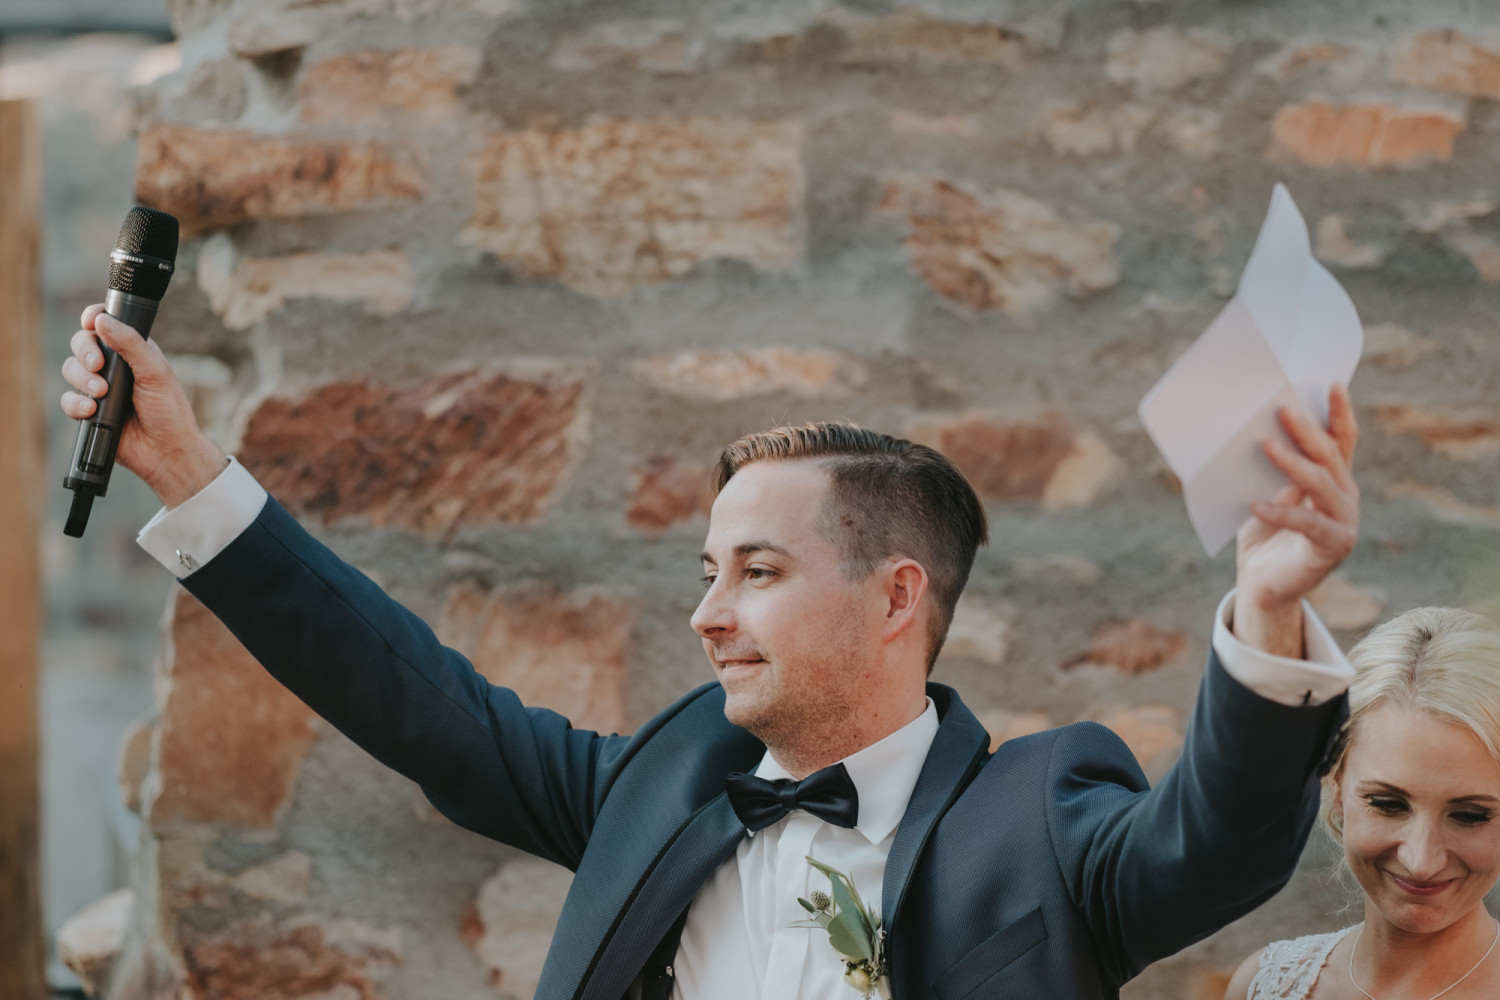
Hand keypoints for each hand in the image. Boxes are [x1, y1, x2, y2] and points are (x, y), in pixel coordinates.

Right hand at [60, 304, 226, 506]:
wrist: (166, 453)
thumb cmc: (170, 412)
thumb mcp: (156, 372)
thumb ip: (131, 344)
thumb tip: (102, 320)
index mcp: (133, 352)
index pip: (106, 325)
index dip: (93, 318)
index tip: (89, 322)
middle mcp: (114, 367)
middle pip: (81, 344)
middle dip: (84, 351)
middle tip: (98, 365)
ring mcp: (99, 389)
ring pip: (70, 370)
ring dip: (81, 379)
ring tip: (102, 392)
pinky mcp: (89, 412)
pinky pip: (68, 400)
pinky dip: (76, 403)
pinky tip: (91, 410)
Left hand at [1232, 384, 1358, 656]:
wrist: (1262, 584)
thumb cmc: (1263, 535)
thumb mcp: (1265, 493)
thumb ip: (1272, 469)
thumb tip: (1261, 435)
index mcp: (1334, 480)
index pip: (1341, 440)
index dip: (1338, 413)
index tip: (1331, 385)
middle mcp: (1346, 497)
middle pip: (1330, 457)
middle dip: (1307, 432)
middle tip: (1283, 411)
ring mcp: (1344, 522)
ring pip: (1322, 483)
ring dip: (1293, 463)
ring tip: (1266, 445)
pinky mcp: (1334, 546)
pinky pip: (1307, 523)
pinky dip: (1281, 511)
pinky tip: (1256, 504)